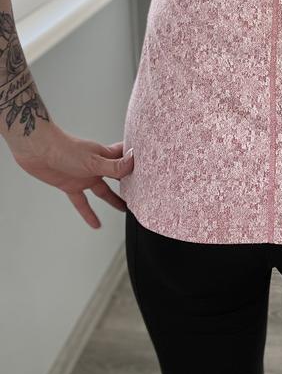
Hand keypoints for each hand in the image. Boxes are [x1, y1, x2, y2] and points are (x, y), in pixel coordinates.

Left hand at [10, 122, 133, 228]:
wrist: (37, 150)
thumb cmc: (64, 149)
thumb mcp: (93, 161)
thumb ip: (113, 166)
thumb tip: (134, 162)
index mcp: (105, 154)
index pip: (127, 157)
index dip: (139, 162)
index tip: (153, 167)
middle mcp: (97, 165)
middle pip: (118, 175)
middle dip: (129, 183)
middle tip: (143, 193)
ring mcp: (85, 176)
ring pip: (103, 190)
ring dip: (113, 200)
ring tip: (125, 209)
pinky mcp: (71, 185)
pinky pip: (82, 202)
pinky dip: (88, 213)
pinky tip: (96, 225)